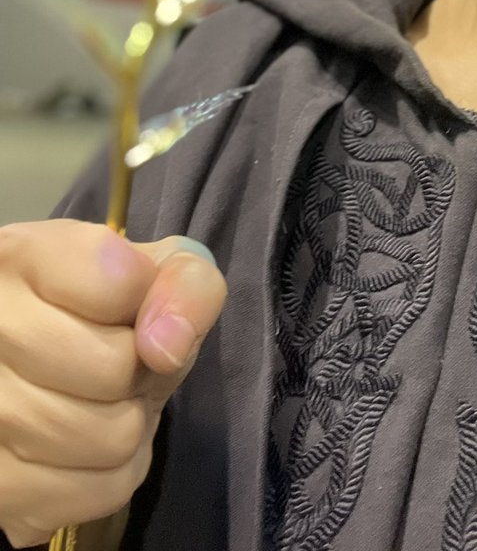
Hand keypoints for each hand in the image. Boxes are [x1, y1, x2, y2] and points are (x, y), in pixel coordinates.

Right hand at [0, 220, 226, 547]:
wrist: (53, 368)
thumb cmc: (106, 311)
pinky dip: (111, 474)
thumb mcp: (158, 272)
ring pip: (109, 437)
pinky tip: (82, 445)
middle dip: (138, 368)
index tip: (129, 307)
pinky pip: (100, 491)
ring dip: (129, 423)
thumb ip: (186, 286)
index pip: (117, 281)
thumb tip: (166, 346)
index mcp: (18, 256)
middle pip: (113, 368)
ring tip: (100, 400)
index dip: (148, 301)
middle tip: (116, 362)